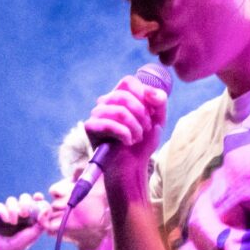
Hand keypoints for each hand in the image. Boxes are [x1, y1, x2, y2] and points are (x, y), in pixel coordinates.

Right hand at [0, 193, 46, 249]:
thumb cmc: (19, 246)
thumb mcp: (33, 234)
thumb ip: (42, 223)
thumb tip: (46, 209)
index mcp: (30, 216)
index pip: (35, 201)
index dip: (37, 198)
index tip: (38, 198)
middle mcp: (19, 212)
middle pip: (23, 197)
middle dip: (25, 203)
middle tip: (24, 214)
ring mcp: (8, 213)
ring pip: (11, 200)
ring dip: (13, 209)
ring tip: (13, 222)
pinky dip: (2, 211)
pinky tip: (6, 220)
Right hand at [83, 67, 169, 199]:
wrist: (132, 168)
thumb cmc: (142, 143)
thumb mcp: (157, 120)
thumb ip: (159, 102)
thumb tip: (151, 92)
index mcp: (120, 96)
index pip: (128, 82)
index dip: (142, 94)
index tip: (151, 112)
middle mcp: (105, 102)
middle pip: (124, 96)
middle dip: (141, 114)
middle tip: (146, 129)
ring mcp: (96, 114)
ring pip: (119, 111)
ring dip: (135, 127)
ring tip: (138, 138)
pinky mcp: (90, 128)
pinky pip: (109, 124)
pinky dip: (124, 134)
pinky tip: (128, 142)